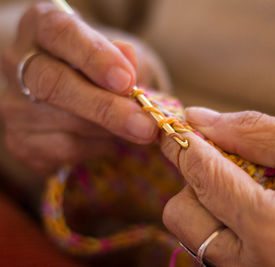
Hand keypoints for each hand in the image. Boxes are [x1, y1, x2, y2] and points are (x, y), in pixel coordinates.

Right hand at [0, 3, 158, 175]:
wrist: (75, 89)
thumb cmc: (101, 65)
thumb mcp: (120, 52)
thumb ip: (126, 58)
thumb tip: (127, 58)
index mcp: (41, 26)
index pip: (60, 33)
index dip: (95, 57)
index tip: (126, 81)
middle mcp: (18, 63)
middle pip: (54, 84)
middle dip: (106, 108)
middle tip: (146, 126)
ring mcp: (15, 105)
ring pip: (64, 123)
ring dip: (111, 131)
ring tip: (139, 129)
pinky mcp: (22, 141)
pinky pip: (66, 150)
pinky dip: (99, 148)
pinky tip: (111, 139)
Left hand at [161, 107, 274, 265]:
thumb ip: (256, 132)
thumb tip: (200, 119)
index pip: (204, 177)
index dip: (182, 144)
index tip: (172, 127)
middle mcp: (255, 266)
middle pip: (181, 213)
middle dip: (195, 178)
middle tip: (223, 158)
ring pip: (190, 232)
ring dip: (205, 199)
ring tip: (246, 184)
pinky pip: (212, 245)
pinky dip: (219, 218)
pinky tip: (251, 205)